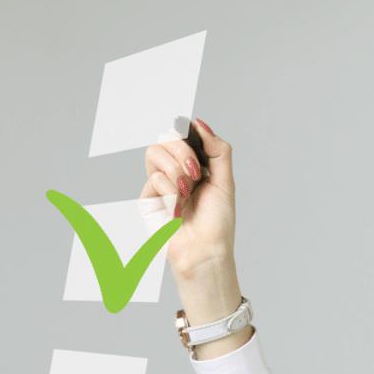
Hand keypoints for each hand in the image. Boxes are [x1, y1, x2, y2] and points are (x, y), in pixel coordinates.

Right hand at [139, 117, 236, 281]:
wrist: (206, 250)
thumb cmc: (217, 222)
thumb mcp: (225, 181)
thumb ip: (218, 150)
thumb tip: (199, 123)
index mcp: (195, 165)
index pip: (183, 134)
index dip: (186, 132)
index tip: (196, 140)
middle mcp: (176, 171)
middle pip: (166, 137)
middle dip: (183, 151)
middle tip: (196, 173)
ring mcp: (160, 183)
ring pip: (155, 151)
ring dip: (176, 169)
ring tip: (188, 191)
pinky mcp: (148, 198)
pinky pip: (154, 178)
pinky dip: (171, 192)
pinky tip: (178, 209)